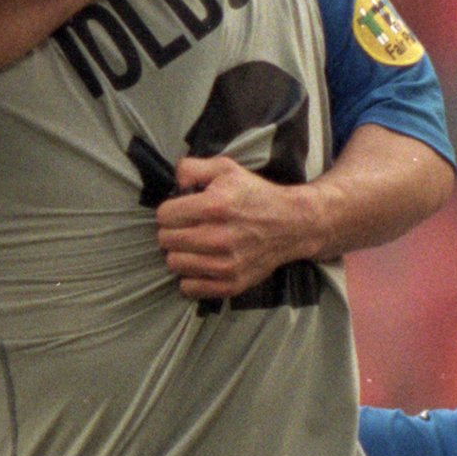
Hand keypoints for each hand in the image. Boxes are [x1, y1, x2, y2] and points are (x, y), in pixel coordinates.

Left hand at [157, 155, 322, 300]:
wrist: (292, 225)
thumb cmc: (255, 195)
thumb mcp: (226, 169)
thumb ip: (192, 167)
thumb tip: (175, 181)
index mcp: (214, 206)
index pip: (164, 216)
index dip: (170, 211)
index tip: (181, 211)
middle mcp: (218, 238)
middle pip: (166, 241)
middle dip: (172, 231)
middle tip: (187, 228)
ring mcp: (225, 265)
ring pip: (175, 264)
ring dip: (180, 254)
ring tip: (194, 246)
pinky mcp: (231, 284)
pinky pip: (189, 288)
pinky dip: (191, 277)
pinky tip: (201, 264)